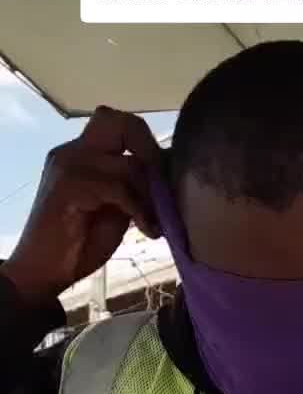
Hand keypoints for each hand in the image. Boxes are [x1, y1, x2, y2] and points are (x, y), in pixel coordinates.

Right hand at [2, 106, 161, 303]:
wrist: (44, 272)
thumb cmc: (81, 243)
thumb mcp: (117, 208)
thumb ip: (134, 185)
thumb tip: (169, 169)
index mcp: (82, 153)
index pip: (118, 123)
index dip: (145, 143)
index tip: (162, 178)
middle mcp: (72, 151)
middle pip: (117, 121)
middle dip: (147, 149)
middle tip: (161, 186)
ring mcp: (68, 166)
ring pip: (126, 164)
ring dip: (149, 195)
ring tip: (153, 222)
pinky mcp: (69, 187)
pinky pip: (119, 188)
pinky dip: (139, 209)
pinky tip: (147, 230)